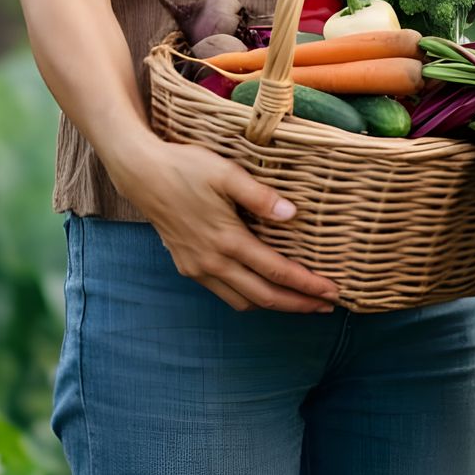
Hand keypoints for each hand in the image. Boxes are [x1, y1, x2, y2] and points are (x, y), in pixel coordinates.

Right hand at [119, 137, 341, 313]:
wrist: (142, 175)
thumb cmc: (186, 168)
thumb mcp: (226, 173)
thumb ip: (260, 197)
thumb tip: (293, 214)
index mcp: (227, 240)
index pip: (277, 272)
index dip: (307, 285)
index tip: (332, 292)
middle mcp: (213, 262)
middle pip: (264, 296)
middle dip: (298, 304)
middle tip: (327, 307)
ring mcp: (197, 268)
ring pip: (242, 301)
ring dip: (273, 304)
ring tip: (299, 300)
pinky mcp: (188, 266)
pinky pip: (224, 292)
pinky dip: (248, 296)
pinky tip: (261, 285)